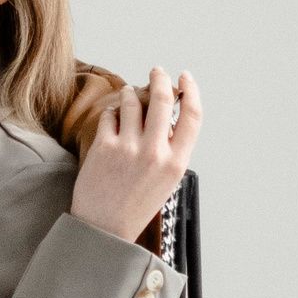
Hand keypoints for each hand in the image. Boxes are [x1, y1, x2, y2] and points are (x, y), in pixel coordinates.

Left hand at [69, 67, 202, 242]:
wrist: (104, 227)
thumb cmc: (136, 205)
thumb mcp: (166, 181)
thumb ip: (171, 150)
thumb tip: (168, 117)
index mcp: (177, 162)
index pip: (193, 115)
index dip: (192, 91)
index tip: (186, 78)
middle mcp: (155, 152)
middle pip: (162, 99)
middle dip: (160, 78)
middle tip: (156, 71)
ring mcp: (128, 147)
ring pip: (132, 102)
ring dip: (130, 93)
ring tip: (128, 93)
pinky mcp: (104, 146)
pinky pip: (110, 115)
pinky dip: (112, 112)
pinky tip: (112, 116)